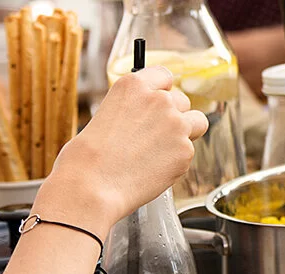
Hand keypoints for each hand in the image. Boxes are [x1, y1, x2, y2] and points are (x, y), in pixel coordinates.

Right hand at [37, 66, 207, 235]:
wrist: (92, 185)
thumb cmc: (88, 157)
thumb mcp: (106, 115)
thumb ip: (134, 109)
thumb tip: (147, 116)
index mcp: (134, 85)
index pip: (164, 76)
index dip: (162, 91)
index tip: (158, 103)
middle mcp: (159, 99)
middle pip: (182, 101)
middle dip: (173, 116)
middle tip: (154, 137)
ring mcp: (176, 124)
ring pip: (196, 123)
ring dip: (185, 133)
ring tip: (161, 151)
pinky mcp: (185, 150)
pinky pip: (188, 152)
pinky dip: (177, 161)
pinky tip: (154, 169)